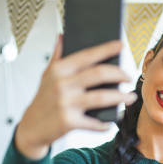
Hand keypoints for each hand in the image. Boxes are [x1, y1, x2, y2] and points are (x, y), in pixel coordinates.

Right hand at [15, 36, 136, 158]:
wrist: (31, 127)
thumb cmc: (43, 99)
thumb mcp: (47, 76)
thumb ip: (57, 56)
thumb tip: (62, 36)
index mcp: (59, 70)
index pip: (87, 56)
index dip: (106, 49)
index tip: (121, 45)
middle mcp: (62, 85)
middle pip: (99, 74)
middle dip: (119, 74)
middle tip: (128, 76)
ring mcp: (66, 104)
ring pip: (101, 97)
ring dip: (121, 97)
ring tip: (131, 97)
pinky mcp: (69, 122)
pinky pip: (94, 123)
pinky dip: (106, 124)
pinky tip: (112, 121)